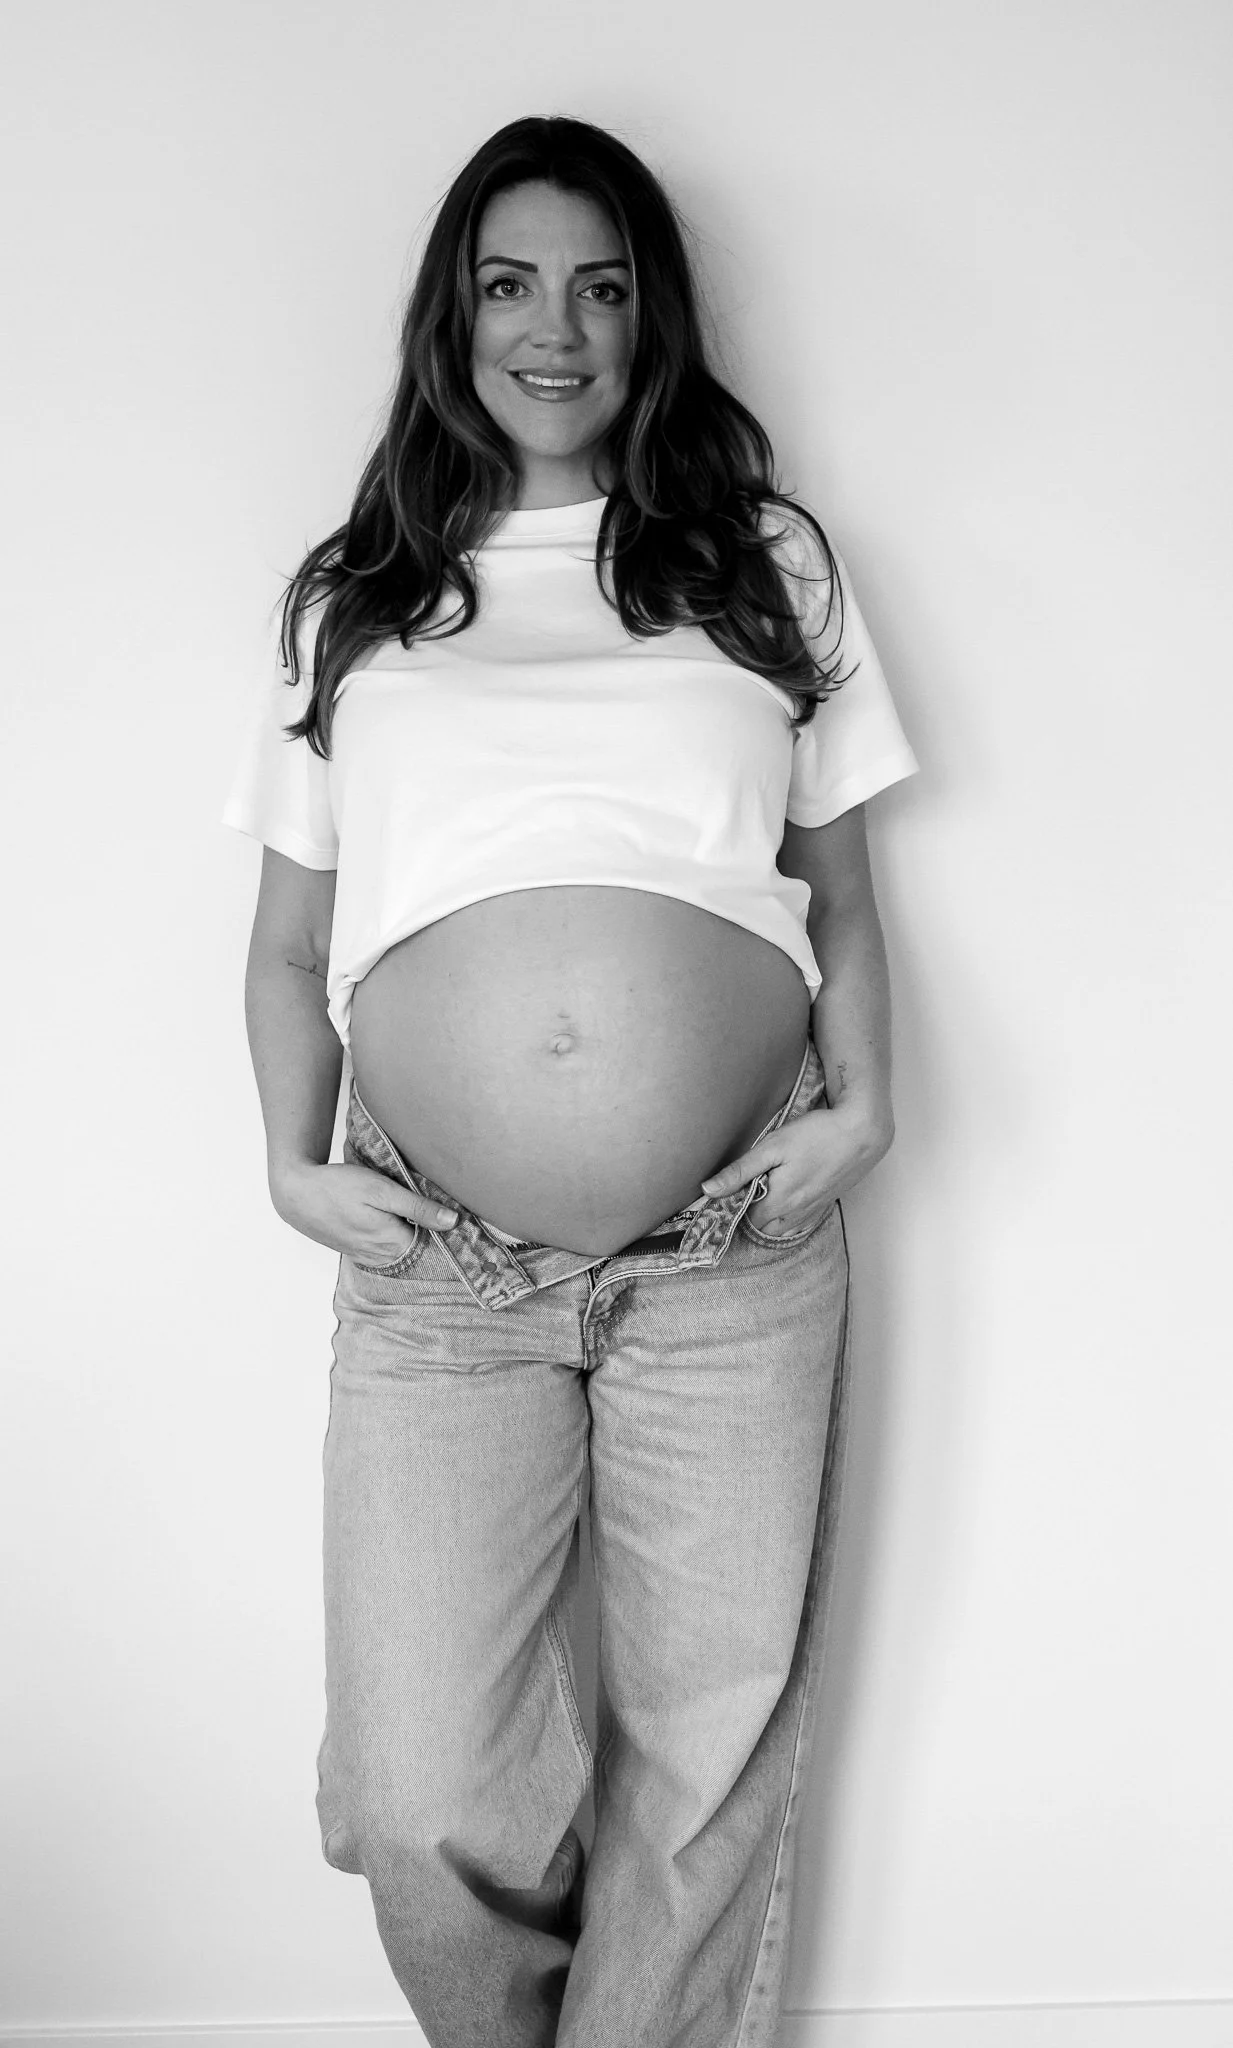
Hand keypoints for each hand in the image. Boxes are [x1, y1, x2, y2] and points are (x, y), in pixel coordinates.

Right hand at [270, 1158, 457, 1264]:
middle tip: (440, 1206)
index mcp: (393, 1243)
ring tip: (414, 1211)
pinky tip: (387, 1218)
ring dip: (409, 1234)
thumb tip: (454, 1222)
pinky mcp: (353, 1249)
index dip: (445, 1228)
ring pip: (399, 1249)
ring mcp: (365, 1255)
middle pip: (417, 1248)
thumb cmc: (338, 1187)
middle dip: (429, 1232)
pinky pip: (382, 1249)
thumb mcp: (382, 1191)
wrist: (294, 1193)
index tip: (457, 1212)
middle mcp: (381, 1256)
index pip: (434, 1244)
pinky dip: (390, 1237)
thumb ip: (418, 1208)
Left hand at [699, 1101, 893, 1236]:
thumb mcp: (773, 1147)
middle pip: (762, 1227)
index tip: (725, 1192)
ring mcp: (813, 1209)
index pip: (744, 1218)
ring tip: (764, 1192)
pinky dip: (788, 1215)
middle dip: (749, 1214)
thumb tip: (709, 1189)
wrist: (863, 1132)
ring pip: (782, 1226)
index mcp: (779, 1201)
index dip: (732, 1207)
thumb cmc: (817, 1135)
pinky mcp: (826, 1202)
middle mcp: (796, 1212)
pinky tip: (788, 1195)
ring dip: (769, 1216)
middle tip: (743, 1190)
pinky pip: (800, 1221)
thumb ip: (740, 1171)